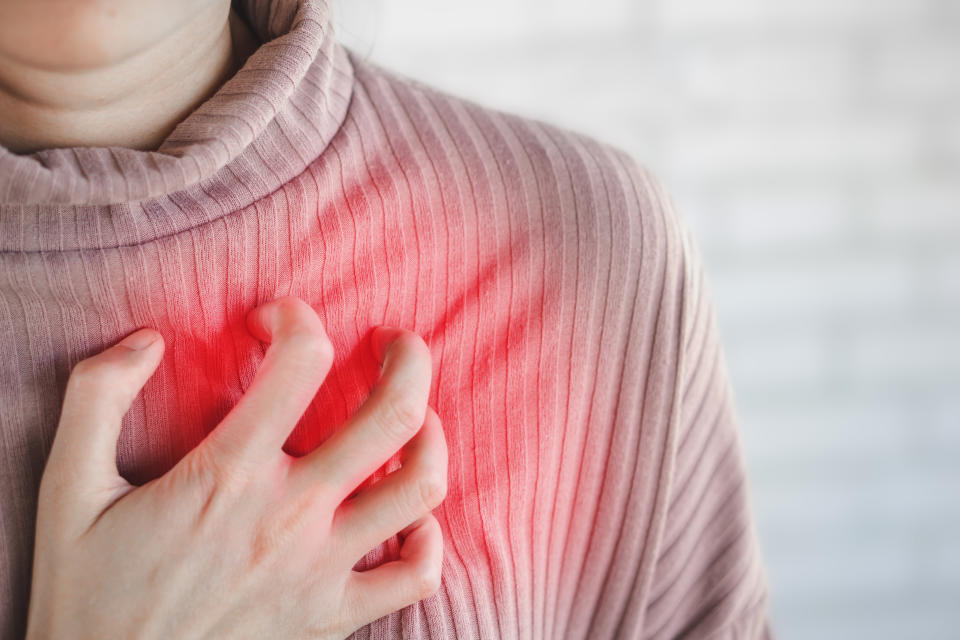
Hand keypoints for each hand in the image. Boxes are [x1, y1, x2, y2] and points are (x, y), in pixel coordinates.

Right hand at [25, 297, 447, 639]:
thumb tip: (146, 341)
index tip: (274, 321)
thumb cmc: (87, 596)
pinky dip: (428, 538)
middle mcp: (291, 515)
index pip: (301, 362)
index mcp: (229, 474)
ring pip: (421, 487)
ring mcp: (322, 568)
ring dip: (432, 438)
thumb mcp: (66, 490)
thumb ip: (96, 400)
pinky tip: (409, 517)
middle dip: (408, 360)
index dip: (295, 318)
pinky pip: (415, 575)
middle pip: (392, 415)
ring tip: (416, 417)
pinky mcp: (334, 616)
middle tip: (394, 342)